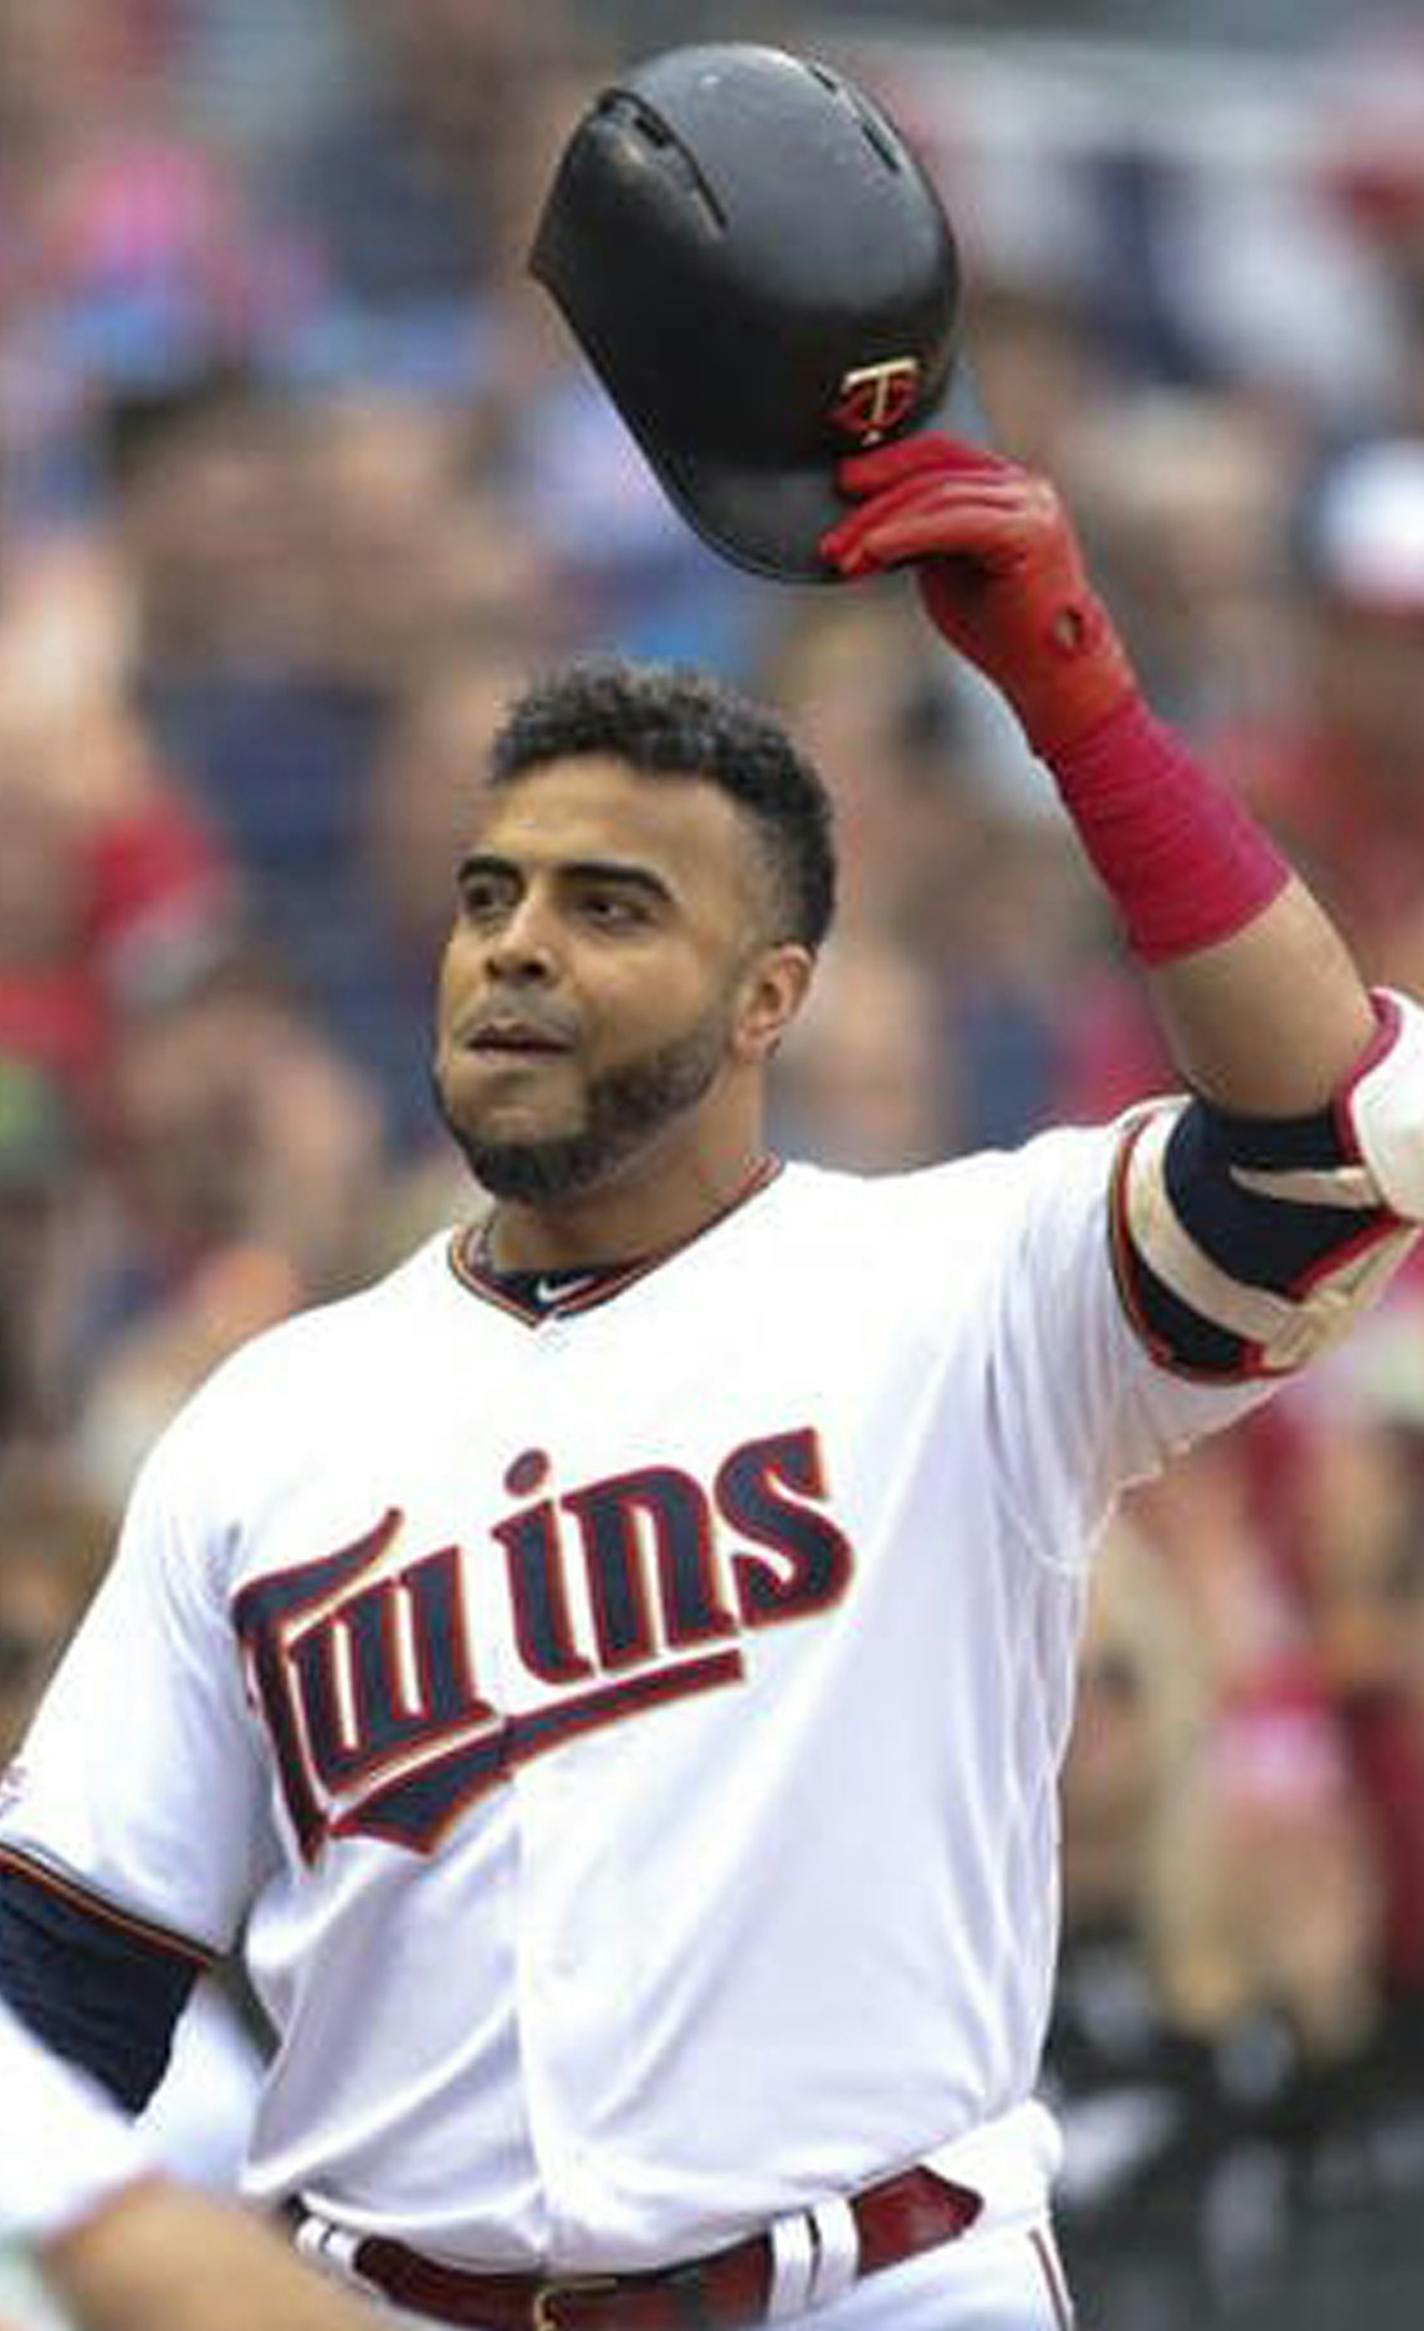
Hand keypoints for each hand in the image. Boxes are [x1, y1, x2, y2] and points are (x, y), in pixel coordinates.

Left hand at [820, 434, 1136, 753]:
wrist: (1049, 677)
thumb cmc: (1002, 634)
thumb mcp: (949, 569)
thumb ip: (923, 535)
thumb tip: (872, 521)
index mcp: (1009, 488)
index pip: (941, 455)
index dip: (888, 464)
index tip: (844, 486)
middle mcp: (1025, 487)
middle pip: (933, 474)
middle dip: (874, 504)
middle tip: (831, 540)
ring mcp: (1031, 505)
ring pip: (938, 496)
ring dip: (881, 526)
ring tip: (844, 558)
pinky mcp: (1028, 531)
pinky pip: (954, 521)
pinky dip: (907, 534)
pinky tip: (874, 551)